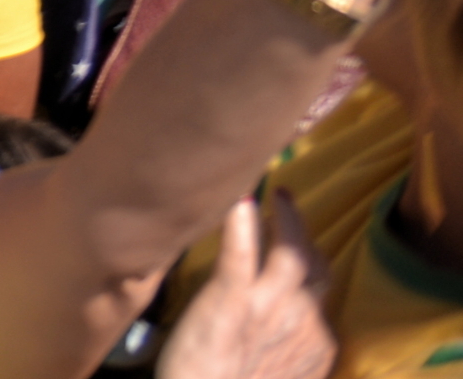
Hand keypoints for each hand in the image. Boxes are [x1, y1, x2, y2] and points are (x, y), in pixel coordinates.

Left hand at [157, 196, 335, 378]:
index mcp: (318, 342)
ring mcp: (269, 308)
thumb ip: (289, 349)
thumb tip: (284, 333)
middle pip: (314, 265)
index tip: (290, 240)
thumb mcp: (282, 375)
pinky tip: (237, 199)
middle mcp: (304, 320)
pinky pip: (240, 254)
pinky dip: (240, 224)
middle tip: (285, 201)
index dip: (307, 260)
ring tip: (274, 192)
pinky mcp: (231, 300)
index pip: (321, 289)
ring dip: (287, 218)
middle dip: (302, 231)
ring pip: (291, 252)